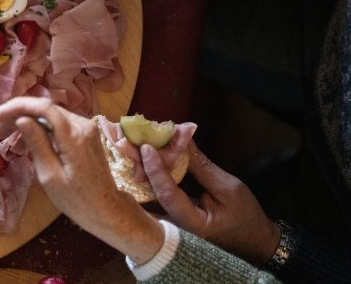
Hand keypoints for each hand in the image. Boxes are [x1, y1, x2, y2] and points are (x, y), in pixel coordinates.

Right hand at [0, 98, 164, 263]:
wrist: (105, 208)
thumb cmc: (76, 199)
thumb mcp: (50, 175)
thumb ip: (37, 143)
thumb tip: (21, 119)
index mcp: (74, 137)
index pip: (44, 108)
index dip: (19, 106)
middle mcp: (83, 125)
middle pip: (45, 109)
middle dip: (18, 114)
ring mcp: (85, 128)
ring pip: (49, 115)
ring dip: (26, 120)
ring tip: (3, 133)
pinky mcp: (84, 133)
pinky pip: (57, 123)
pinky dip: (38, 126)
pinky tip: (23, 137)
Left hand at [143, 140, 279, 265]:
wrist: (252, 243)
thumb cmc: (245, 217)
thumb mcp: (229, 188)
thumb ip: (202, 167)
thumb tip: (182, 141)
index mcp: (194, 225)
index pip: (167, 195)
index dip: (156, 169)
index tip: (147, 148)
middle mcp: (176, 230)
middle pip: (148, 199)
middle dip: (139, 172)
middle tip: (130, 148)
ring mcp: (170, 229)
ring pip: (145, 203)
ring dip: (139, 178)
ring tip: (132, 154)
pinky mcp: (168, 223)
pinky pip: (151, 204)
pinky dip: (146, 185)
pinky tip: (141, 167)